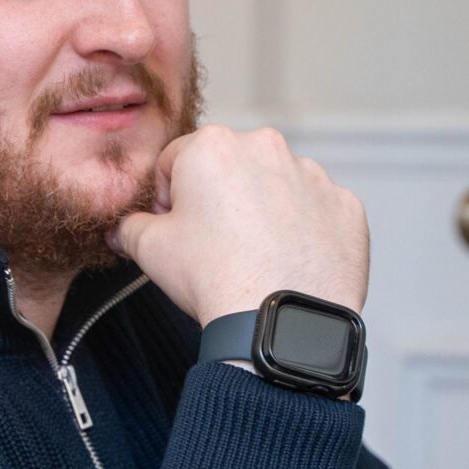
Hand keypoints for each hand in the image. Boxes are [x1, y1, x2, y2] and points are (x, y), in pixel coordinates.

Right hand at [106, 126, 368, 324]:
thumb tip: (123, 228)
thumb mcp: (150, 250)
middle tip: (214, 245)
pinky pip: (317, 211)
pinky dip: (303, 230)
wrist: (278, 321)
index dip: (169, 197)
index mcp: (213, 146)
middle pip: (231, 167)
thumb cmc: (214, 277)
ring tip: (254, 256)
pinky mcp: (345, 206)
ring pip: (277, 186)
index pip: (177, 162)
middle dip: (220, 198)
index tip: (175, 228)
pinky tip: (287, 261)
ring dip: (264, 210)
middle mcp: (266, 148)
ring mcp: (312, 176)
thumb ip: (129, 228)